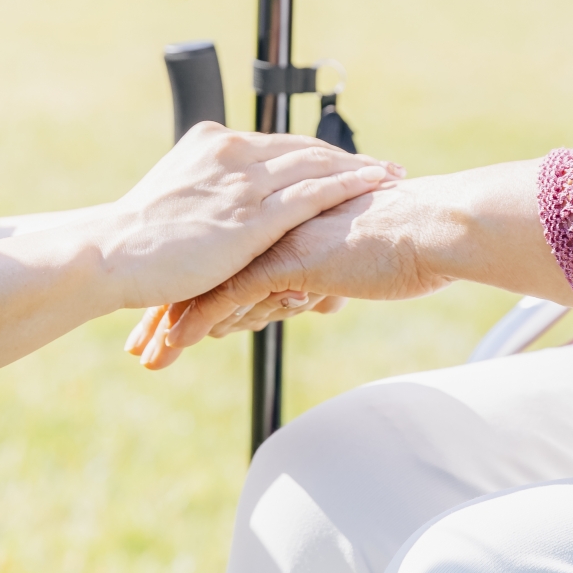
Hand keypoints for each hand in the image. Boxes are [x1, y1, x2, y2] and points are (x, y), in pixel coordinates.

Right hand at [86, 123, 401, 309]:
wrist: (109, 254)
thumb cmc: (134, 242)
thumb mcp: (172, 204)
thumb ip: (205, 199)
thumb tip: (221, 219)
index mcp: (211, 143)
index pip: (278, 145)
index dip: (317, 154)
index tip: (346, 161)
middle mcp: (232, 153)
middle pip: (305, 149)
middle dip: (348, 158)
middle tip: (384, 167)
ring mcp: (243, 182)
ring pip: (317, 165)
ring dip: (361, 169)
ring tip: (393, 176)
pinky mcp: (252, 216)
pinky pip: (313, 193)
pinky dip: (350, 185)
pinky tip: (376, 187)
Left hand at [123, 161, 572, 369]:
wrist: (433, 229)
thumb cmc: (404, 244)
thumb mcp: (347, 261)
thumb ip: (316, 273)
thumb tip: (304, 293)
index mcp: (280, 217)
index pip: (222, 252)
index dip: (189, 284)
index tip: (162, 310)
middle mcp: (268, 224)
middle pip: (202, 268)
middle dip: (167, 308)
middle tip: (138, 341)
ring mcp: (273, 240)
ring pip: (206, 284)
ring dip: (171, 324)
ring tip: (146, 355)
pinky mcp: (285, 260)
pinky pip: (228, 297)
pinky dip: (195, 324)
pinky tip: (171, 347)